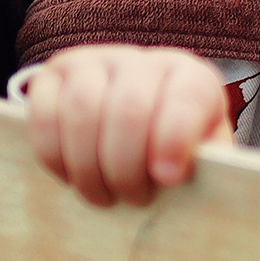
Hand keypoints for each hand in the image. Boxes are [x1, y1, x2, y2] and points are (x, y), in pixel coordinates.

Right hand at [25, 44, 231, 206]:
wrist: (134, 124)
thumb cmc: (174, 150)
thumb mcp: (202, 156)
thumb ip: (212, 166)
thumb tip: (216, 179)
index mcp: (190, 77)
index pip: (185, 97)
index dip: (175, 139)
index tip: (168, 178)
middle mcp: (142, 61)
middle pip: (127, 108)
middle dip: (126, 166)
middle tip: (132, 199)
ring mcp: (94, 61)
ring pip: (81, 110)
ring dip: (88, 167)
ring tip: (102, 196)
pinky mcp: (54, 74)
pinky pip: (43, 114)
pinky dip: (53, 155)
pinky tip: (70, 177)